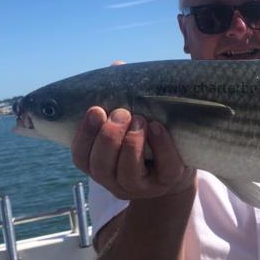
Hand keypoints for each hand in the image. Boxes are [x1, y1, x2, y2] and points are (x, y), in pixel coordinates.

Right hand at [71, 107, 195, 199]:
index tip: (95, 110)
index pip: (81, 157)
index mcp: (101, 167)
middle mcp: (117, 182)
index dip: (85, 134)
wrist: (178, 166)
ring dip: (131, 142)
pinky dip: (161, 145)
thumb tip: (114, 72)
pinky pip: (165, 167)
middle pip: (101, 167)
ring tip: (140, 119)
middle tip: (121, 113)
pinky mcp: (169, 181)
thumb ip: (116, 108)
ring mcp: (143, 186)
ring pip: (128, 172)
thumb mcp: (126, 127)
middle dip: (109, 137)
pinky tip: (157, 127)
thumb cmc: (146, 140)